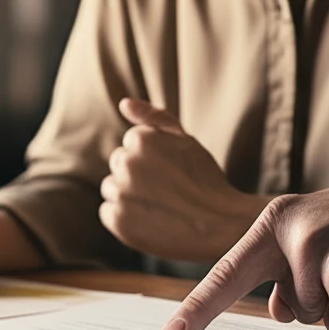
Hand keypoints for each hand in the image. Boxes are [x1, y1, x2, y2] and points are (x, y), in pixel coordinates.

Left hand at [98, 98, 269, 262]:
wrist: (221, 226)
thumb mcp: (185, 140)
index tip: (171, 171)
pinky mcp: (118, 220)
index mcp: (141, 140)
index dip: (152, 158)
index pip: (131, 143)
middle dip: (136, 174)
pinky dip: (123, 218)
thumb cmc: (205, 181)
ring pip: (111, 189)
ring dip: (128, 195)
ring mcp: (121, 193)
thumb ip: (154, 117)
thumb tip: (124, 103)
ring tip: (158, 206)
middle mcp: (127, 164)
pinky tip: (149, 221)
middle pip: (118, 164)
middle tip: (166, 190)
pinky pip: (108, 213)